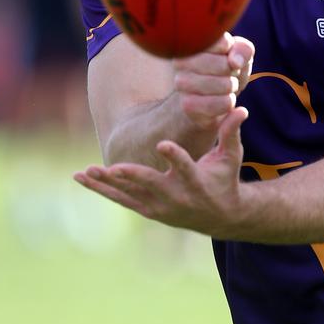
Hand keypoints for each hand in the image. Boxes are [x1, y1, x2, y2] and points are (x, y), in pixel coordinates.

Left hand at [74, 106, 248, 236]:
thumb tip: (240, 108)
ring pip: (129, 194)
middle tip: (113, 168)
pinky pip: (121, 199)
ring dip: (107, 183)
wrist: (220, 216)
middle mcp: (176, 195)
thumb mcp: (230, 157)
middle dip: (131, 176)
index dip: (175, 156)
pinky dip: (101, 190)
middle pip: (150, 184)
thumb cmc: (224, 179)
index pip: (185, 167)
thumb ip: (231, 132)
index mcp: (197, 181)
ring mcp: (159, 205)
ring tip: (87, 172)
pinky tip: (82, 178)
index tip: (163, 144)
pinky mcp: (148, 209)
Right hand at [173, 32, 253, 134]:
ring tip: (224, 87)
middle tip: (226, 74)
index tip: (225, 54)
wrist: (209, 96)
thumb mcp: (238, 54)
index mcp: (193, 42)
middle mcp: (181, 61)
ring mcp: (181, 83)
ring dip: (231, 88)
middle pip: (225, 66)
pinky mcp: (187, 104)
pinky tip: (221, 100)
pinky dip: (228, 103)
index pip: (224, 43)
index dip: (232, 51)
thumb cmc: (225, 69)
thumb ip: (242, 50)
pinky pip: (219, 103)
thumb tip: (234, 62)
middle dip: (234, 72)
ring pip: (223, 85)